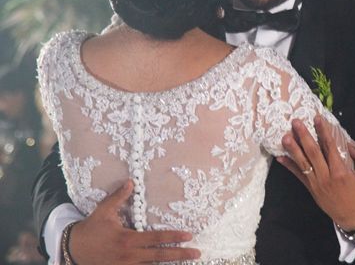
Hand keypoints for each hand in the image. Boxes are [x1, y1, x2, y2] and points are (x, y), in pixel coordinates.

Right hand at [68, 180, 199, 263]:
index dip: (174, 237)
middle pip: (159, 256)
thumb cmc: (91, 229)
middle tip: (198, 252)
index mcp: (128, 239)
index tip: (189, 235)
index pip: (156, 238)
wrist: (72, 250)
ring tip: (187, 259)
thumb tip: (131, 181)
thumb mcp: (104, 211)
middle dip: (180, 254)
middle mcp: (129, 255)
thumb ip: (118, 197)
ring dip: (169, 263)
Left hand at [277, 115, 354, 230]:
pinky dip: (289, 166)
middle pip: (313, 153)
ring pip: (303, 163)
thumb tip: (349, 144)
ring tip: (285, 137)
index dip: (323, 131)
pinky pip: (298, 176)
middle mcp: (326, 176)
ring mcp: (317, 183)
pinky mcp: (311, 189)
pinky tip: (280, 157)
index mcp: (341, 171)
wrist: (353, 218)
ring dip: (293, 149)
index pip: (330, 147)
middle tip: (296, 123)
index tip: (317, 118)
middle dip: (304, 136)